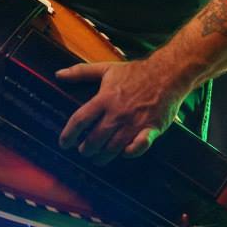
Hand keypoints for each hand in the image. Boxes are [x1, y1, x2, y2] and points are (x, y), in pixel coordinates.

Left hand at [56, 59, 185, 164]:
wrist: (168, 73)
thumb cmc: (136, 72)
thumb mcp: (106, 69)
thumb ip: (81, 72)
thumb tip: (59, 74)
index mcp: (105, 99)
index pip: (80, 120)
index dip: (69, 134)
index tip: (64, 143)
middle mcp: (117, 113)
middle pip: (95, 139)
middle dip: (86, 149)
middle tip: (83, 151)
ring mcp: (134, 122)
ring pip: (113, 147)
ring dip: (103, 156)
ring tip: (98, 158)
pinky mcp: (152, 128)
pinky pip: (139, 146)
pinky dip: (131, 153)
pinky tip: (125, 154)